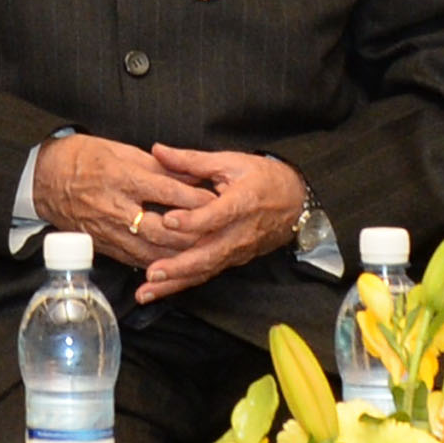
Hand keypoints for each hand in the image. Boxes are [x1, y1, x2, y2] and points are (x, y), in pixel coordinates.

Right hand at [33, 136, 222, 273]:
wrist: (42, 179)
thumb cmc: (81, 157)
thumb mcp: (118, 149)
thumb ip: (154, 164)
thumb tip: (187, 171)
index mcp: (122, 177)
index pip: (166, 191)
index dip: (194, 197)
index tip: (216, 200)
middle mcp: (116, 207)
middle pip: (161, 227)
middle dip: (191, 233)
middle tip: (216, 233)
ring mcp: (108, 230)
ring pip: (150, 250)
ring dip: (178, 255)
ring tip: (202, 253)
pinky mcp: (103, 245)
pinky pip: (134, 259)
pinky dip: (157, 262)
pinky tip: (174, 263)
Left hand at [136, 147, 307, 304]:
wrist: (295, 202)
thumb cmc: (262, 179)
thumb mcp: (230, 161)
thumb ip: (191, 160)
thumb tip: (158, 150)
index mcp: (242, 202)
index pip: (216, 215)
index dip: (193, 220)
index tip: (168, 220)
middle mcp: (240, 232)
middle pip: (209, 254)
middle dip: (179, 267)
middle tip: (152, 272)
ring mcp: (236, 250)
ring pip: (204, 270)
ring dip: (175, 283)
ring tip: (148, 292)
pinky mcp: (232, 260)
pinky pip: (206, 274)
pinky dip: (182, 284)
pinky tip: (160, 290)